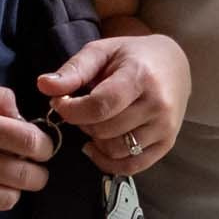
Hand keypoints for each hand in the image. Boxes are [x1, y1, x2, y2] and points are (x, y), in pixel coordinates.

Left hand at [37, 34, 190, 176]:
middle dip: (82, 122)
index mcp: (140, 77)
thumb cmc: (132, 55)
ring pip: (116, 151)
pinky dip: (108, 162)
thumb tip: (43, 86)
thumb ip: (73, 69)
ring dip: (94, 141)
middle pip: (105, 130)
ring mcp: (165, 128)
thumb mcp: (102, 51)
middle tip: (78, 109)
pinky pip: (131, 167)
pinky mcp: (167, 145)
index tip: (60, 103)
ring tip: (92, 122)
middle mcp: (158, 105)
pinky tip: (97, 146)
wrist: (174, 65)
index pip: (101, 105)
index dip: (73, 110)